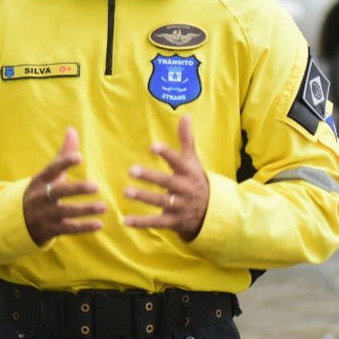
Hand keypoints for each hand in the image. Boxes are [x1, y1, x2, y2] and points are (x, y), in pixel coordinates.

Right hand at [23, 127, 106, 244]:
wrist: (19, 219)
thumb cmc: (41, 190)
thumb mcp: (49, 174)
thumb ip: (63, 154)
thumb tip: (72, 129)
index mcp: (41, 180)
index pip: (52, 169)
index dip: (64, 163)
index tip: (79, 157)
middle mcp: (42, 196)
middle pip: (59, 192)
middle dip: (77, 189)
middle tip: (96, 186)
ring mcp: (45, 214)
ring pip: (66, 212)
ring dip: (85, 210)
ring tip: (104, 207)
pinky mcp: (51, 229)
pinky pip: (68, 228)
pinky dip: (83, 227)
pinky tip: (99, 224)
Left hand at [124, 115, 209, 240]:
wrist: (213, 212)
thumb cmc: (195, 180)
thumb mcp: (192, 161)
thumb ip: (186, 140)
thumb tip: (186, 116)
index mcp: (189, 173)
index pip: (178, 162)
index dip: (167, 154)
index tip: (153, 146)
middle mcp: (186, 190)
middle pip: (167, 183)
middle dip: (150, 177)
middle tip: (131, 170)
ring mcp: (180, 207)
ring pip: (161, 202)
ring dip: (144, 198)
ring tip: (126, 192)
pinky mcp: (175, 222)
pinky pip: (157, 223)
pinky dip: (141, 223)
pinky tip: (125, 221)